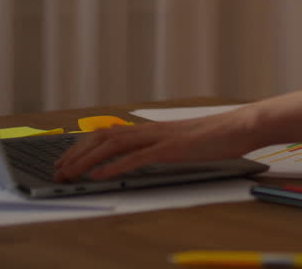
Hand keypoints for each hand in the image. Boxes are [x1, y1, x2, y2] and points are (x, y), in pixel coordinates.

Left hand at [53, 113, 253, 180]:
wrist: (243, 125)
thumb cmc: (219, 136)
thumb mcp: (184, 142)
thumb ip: (162, 148)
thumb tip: (145, 158)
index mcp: (153, 129)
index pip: (109, 133)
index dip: (83, 146)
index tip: (66, 160)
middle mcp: (152, 129)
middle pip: (103, 136)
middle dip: (76, 154)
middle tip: (58, 171)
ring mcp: (161, 137)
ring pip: (114, 144)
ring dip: (87, 160)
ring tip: (69, 174)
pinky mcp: (173, 149)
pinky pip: (138, 158)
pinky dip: (115, 166)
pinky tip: (100, 176)